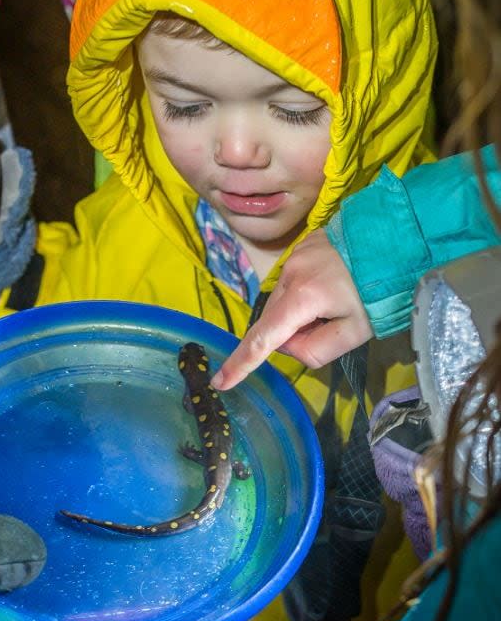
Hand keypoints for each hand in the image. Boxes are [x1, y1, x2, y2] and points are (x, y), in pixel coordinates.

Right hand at [211, 229, 372, 389]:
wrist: (398, 239)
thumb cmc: (381, 291)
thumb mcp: (356, 332)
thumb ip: (319, 349)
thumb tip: (293, 347)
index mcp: (303, 299)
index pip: (264, 339)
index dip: (242, 363)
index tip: (222, 382)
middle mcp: (289, 275)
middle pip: (274, 320)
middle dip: (293, 333)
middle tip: (330, 326)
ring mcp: (294, 257)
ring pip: (282, 301)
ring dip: (299, 312)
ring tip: (335, 303)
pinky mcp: (301, 246)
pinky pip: (292, 281)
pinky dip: (304, 292)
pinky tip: (331, 286)